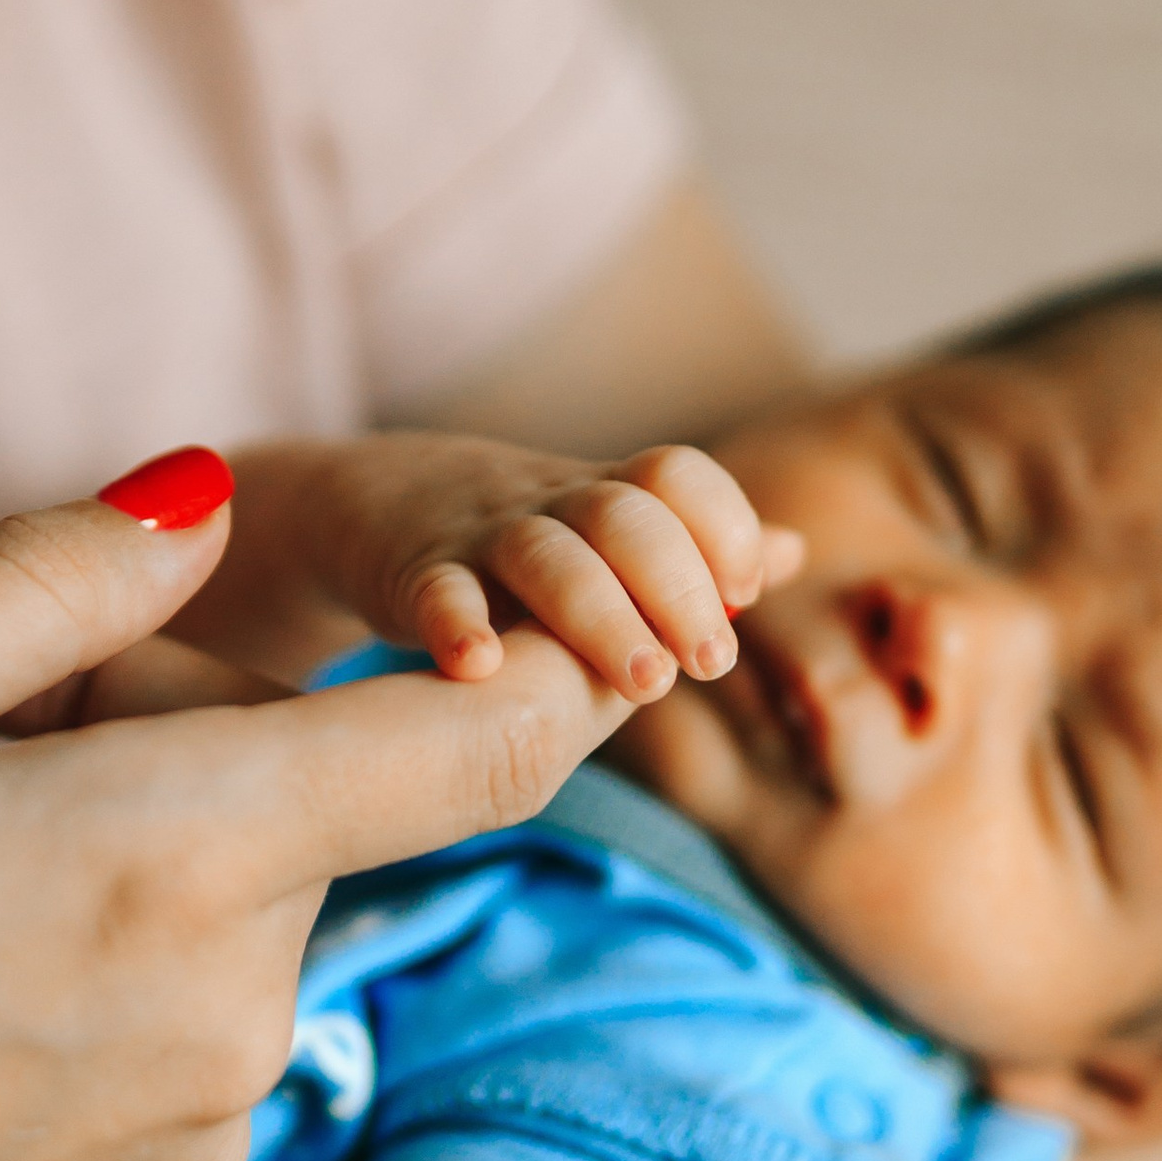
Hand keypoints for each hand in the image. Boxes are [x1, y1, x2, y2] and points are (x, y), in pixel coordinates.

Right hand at [0, 488, 634, 1160]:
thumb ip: (43, 580)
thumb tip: (212, 497)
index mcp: (176, 857)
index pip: (489, 741)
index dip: (561, 657)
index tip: (589, 600)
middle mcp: (236, 1014)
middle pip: (310, 813)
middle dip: (186, 748)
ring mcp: (201, 1139)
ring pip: (237, 929)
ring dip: (135, 874)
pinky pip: (183, 1048)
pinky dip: (102, 994)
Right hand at [222, 429, 803, 701]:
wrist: (368, 503)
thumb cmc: (515, 535)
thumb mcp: (602, 530)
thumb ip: (692, 546)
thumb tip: (794, 552)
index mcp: (604, 495)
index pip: (677, 477)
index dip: (720, 523)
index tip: (745, 591)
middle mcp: (549, 505)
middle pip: (624, 515)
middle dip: (678, 587)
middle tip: (708, 665)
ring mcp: (478, 534)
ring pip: (545, 554)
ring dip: (599, 614)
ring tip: (644, 684)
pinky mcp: (411, 571)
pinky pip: (436, 589)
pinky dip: (457, 622)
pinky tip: (479, 667)